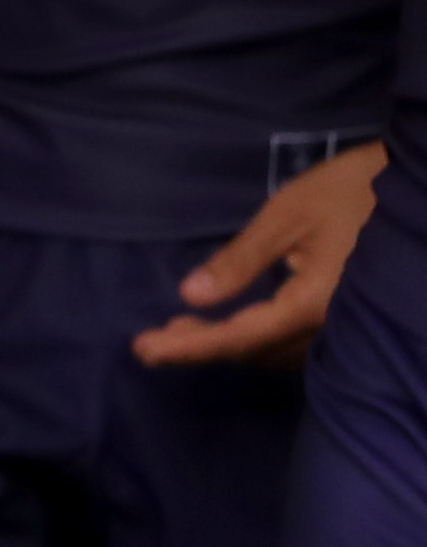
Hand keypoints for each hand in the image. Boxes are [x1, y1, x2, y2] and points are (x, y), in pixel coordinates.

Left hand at [133, 143, 384, 368]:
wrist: (414, 194)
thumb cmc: (349, 194)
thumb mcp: (287, 216)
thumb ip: (240, 261)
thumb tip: (190, 297)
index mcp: (313, 305)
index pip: (240, 337)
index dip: (191, 347)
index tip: (146, 350)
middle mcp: (329, 328)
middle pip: (255, 351)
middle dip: (201, 348)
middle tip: (149, 344)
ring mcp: (343, 328)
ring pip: (275, 352)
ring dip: (228, 346)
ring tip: (179, 333)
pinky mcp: (347, 319)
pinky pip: (296, 343)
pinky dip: (257, 339)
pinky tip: (231, 327)